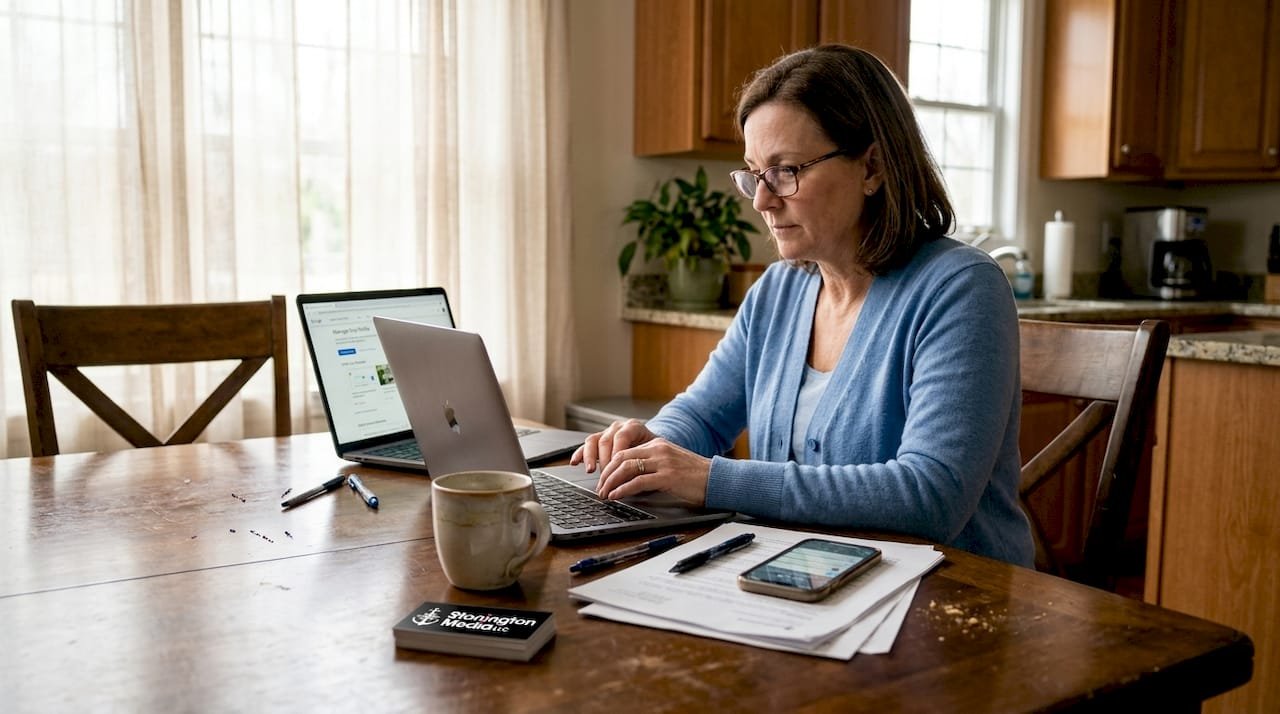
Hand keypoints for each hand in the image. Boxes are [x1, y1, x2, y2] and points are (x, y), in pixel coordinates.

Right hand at [570, 419, 656, 472]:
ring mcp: (606, 433)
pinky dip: (579, 454)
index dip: (618, 452)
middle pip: (606, 440)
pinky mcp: (598, 441)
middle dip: (604, 460)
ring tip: (590, 470)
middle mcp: (618, 427)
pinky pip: (586, 445)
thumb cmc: (653, 452)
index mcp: (633, 427)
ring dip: (589, 457)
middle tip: (606, 477)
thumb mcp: (653, 454)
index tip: (617, 468)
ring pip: (593, 441)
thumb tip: (634, 480)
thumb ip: (643, 462)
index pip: (622, 436)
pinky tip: (574, 462)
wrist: (652, 447)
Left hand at [593, 438, 710, 505]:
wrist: (717, 480)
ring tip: (604, 493)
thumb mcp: (671, 464)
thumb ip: (653, 465)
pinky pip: (638, 482)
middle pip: (621, 458)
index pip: (625, 451)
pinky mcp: (667, 476)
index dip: (610, 465)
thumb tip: (630, 478)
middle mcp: (658, 450)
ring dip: (611, 482)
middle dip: (606, 474)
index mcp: (658, 445)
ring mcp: (663, 462)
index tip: (603, 478)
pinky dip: (623, 489)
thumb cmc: (696, 476)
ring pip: (626, 468)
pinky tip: (617, 496)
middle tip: (600, 488)